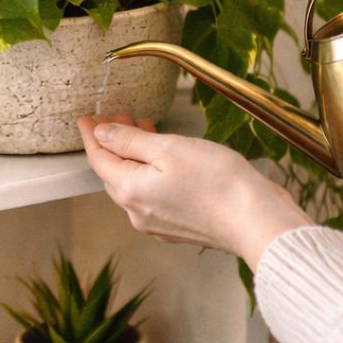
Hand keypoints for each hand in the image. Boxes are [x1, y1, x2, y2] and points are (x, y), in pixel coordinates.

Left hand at [77, 113, 311, 271]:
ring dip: (134, 156)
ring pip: (135, 184)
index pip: (99, 160)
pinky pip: (153, 195)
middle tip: (117, 116)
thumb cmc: (218, 182)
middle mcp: (138, 212)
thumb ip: (130, 141)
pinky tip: (165, 157)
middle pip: (115, 173)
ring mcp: (157, 223)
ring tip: (144, 129)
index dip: (91, 136)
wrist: (255, 220)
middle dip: (113, 143)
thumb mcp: (169, 148)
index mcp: (131, 191)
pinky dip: (151, 172)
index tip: (86, 118)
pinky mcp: (177, 227)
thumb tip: (101, 134)